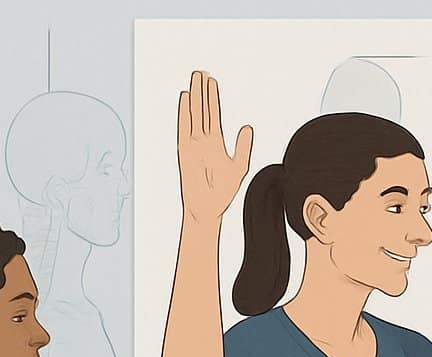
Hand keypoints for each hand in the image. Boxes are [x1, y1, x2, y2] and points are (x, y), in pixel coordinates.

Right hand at [177, 70, 252, 224]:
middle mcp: (203, 140)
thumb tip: (247, 126)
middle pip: (203, 109)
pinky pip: (184, 126)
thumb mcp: (239, 166)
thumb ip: (243, 146)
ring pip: (194, 114)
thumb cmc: (223, 192)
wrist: (209, 208)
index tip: (212, 81)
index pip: (214, 114)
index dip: (213, 97)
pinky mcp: (184, 150)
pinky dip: (185, 112)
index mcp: (216, 143)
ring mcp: (193, 143)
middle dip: (203, 91)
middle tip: (202, 71)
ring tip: (195, 78)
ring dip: (195, 96)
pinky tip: (186, 97)